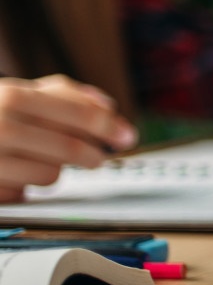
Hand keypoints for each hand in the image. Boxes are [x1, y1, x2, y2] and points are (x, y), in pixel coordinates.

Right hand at [0, 75, 136, 202]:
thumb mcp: (18, 91)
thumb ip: (64, 94)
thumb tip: (107, 107)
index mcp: (11, 97)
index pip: (77, 115)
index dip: (109, 127)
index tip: (128, 136)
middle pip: (69, 150)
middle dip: (93, 155)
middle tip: (100, 157)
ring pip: (50, 175)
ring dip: (53, 169)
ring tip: (36, 157)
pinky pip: (23, 193)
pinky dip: (23, 185)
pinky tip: (11, 171)